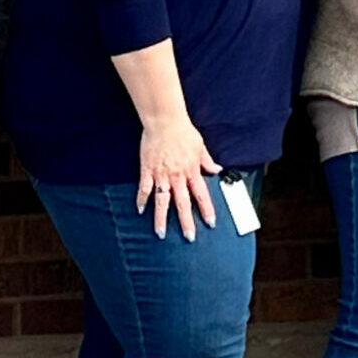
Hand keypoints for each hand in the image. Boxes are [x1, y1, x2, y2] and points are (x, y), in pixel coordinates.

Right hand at [135, 113, 221, 239]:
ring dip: (161, 218)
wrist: (165, 121)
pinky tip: (140, 210)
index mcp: (192, 170)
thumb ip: (207, 161)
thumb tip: (217, 170)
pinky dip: (142, 200)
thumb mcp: (200, 146)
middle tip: (189, 237)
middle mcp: (178, 175)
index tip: (211, 223)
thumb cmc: (184, 132)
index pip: (202, 194)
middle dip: (186, 221)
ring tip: (160, 233)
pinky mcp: (148, 170)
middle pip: (183, 203)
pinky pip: (144, 189)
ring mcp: (162, 174)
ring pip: (162, 201)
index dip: (207, 210)